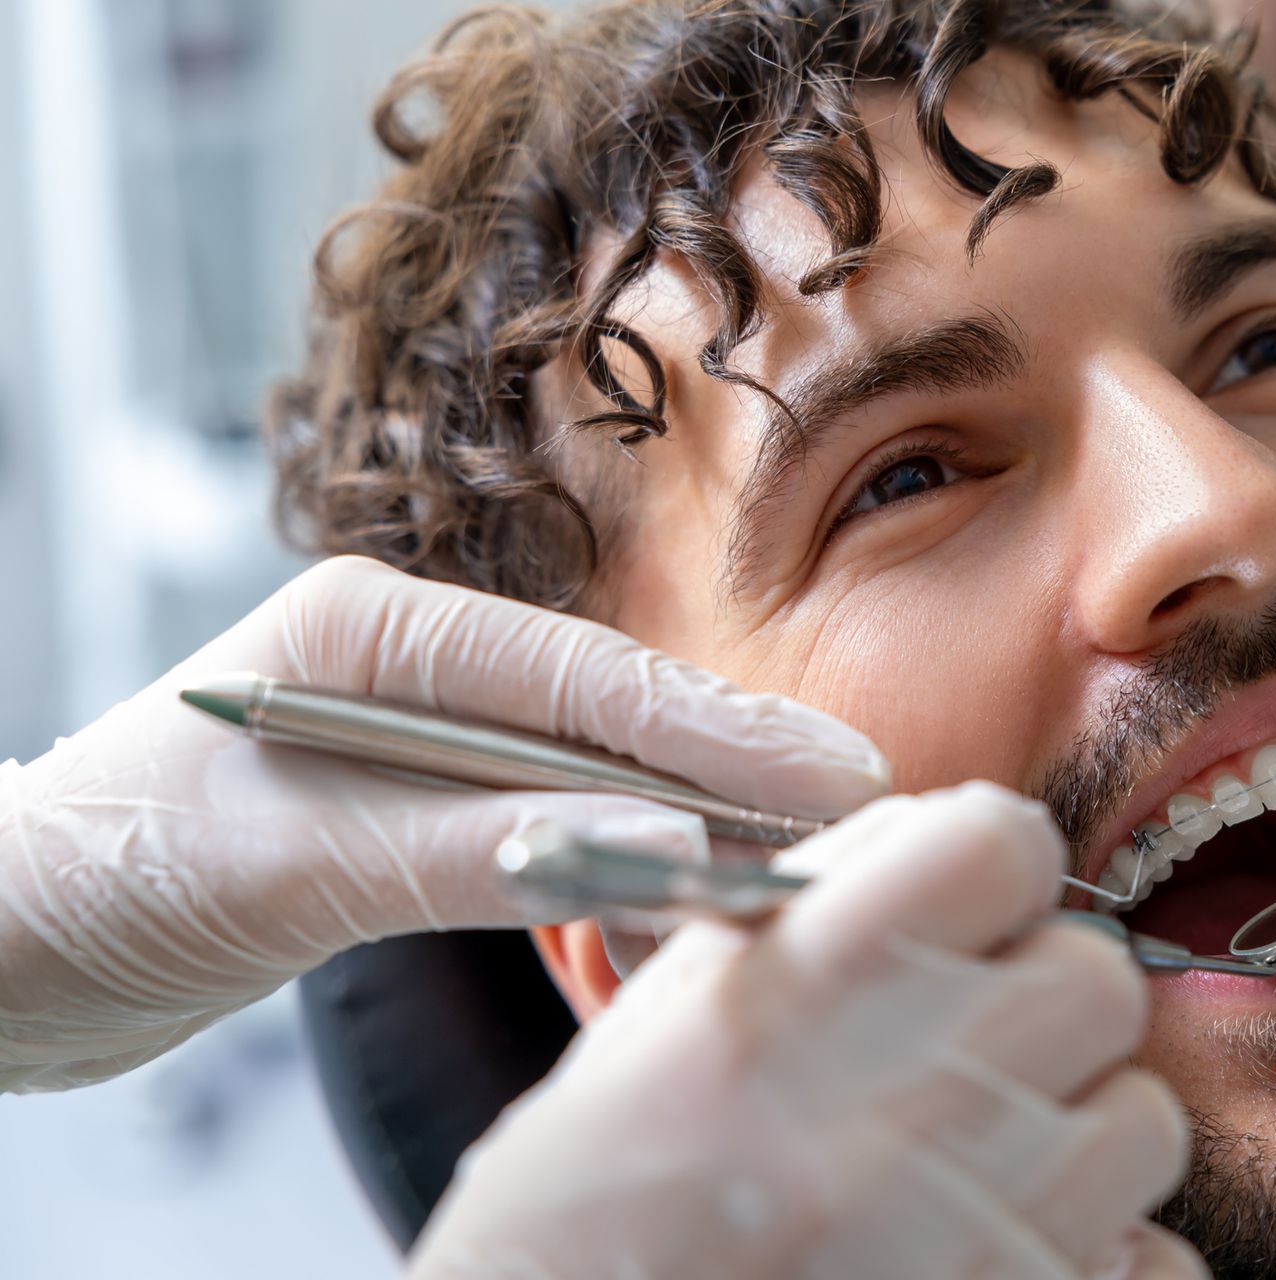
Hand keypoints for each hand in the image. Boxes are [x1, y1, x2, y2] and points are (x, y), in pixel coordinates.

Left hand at [0, 555, 889, 1091]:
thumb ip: (482, 846)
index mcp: (373, 631)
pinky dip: (614, 877)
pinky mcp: (414, 809)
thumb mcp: (292, 862)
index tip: (834, 773)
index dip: (719, 731)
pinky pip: (548, 834)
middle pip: (609, 718)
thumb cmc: (99, 882)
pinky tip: (678, 910)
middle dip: (732, 772)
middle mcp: (409, 666)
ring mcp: (416, 736)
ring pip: (592, 779)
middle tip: (860, 817)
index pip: (586, 677)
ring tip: (791, 877)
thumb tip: (660, 841)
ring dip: (683, 834)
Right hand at [409, 784, 1206, 1279]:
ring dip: (1075, 1142)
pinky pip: (1157, 1263)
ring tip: (973, 1179)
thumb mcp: (669, 1022)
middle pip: (1101, 980)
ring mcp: (984, 1227)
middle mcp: (912, 1098)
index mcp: (809, 987)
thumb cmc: (592, 1207)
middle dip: (1047, 1008)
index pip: (1006, 843)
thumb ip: (818, 917)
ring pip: (1144, 1121)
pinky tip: (995, 1261)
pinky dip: (1099, 1264)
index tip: (972, 913)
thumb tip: (950, 844)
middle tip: (972, 1058)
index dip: (995, 870)